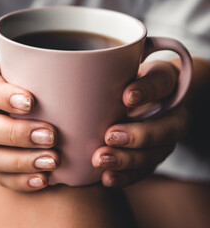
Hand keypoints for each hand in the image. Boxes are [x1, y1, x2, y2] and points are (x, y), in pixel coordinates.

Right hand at [0, 63, 58, 190]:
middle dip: (16, 134)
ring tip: (52, 161)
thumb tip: (73, 81)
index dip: (3, 96)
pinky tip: (42, 179)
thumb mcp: (10, 69)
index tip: (31, 102)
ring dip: (20, 161)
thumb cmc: (3, 85)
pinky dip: (19, 180)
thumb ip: (30, 73)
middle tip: (51, 136)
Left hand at [92, 60, 188, 186]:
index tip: (126, 97)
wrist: (148, 99)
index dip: (146, 91)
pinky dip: (126, 176)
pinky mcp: (153, 156)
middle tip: (109, 136)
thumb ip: (107, 69)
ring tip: (101, 160)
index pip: (161, 83)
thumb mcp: (121, 68)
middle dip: (137, 135)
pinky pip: (144, 171)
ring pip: (154, 154)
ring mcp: (165, 139)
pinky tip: (107, 178)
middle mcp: (171, 113)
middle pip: (164, 128)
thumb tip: (74, 71)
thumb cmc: (126, 80)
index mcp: (164, 84)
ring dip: (127, 159)